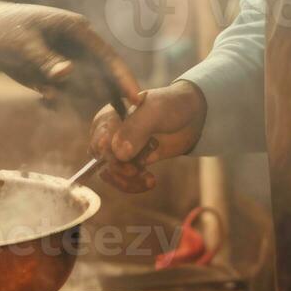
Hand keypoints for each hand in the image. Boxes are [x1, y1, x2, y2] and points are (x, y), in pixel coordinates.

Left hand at [0, 0, 139, 102]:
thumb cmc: (5, 29)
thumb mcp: (23, 43)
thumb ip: (45, 59)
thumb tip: (67, 73)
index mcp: (78, 30)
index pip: (107, 56)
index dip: (123, 77)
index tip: (137, 98)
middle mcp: (80, 48)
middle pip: (103, 77)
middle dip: (106, 99)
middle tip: (112, 121)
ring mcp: (71, 63)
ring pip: (85, 91)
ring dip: (77, 102)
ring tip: (57, 99)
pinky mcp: (58, 78)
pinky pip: (67, 96)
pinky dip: (58, 101)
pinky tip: (44, 97)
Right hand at [89, 80, 206, 192]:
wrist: (191, 116)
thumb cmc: (170, 105)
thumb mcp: (154, 112)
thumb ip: (136, 129)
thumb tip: (118, 153)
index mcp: (108, 118)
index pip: (99, 141)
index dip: (108, 154)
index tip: (123, 160)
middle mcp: (110, 135)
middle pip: (102, 161)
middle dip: (119, 170)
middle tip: (135, 171)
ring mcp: (122, 151)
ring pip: (112, 175)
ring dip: (128, 181)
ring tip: (148, 179)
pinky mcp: (133, 163)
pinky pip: (125, 180)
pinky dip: (136, 184)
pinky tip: (150, 181)